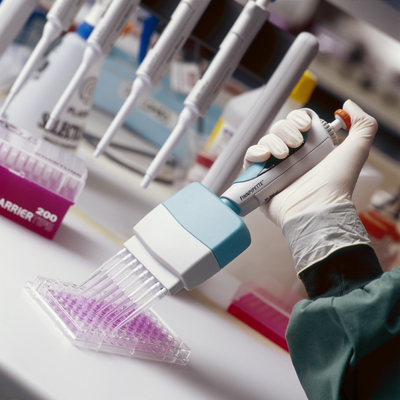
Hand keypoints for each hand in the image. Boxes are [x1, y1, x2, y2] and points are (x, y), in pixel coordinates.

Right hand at [244, 100, 377, 227]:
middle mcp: (292, 157)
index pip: (296, 123)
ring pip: (265, 141)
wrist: (317, 208)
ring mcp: (275, 168)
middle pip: (279, 129)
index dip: (297, 119)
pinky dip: (254, 153)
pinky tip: (264, 157)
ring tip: (283, 156)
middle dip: (285, 130)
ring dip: (272, 142)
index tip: (305, 126)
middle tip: (296, 144)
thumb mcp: (357, 150)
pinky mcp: (260, 179)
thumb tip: (348, 104)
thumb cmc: (337, 183)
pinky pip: (250, 159)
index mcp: (311, 149)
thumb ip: (363, 124)